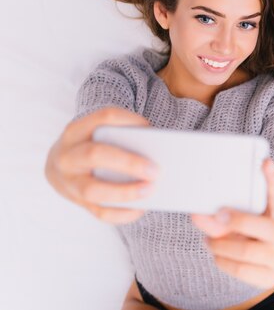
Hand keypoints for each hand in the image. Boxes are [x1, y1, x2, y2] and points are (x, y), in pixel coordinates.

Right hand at [45, 107, 156, 223]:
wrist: (58, 164)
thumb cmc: (94, 145)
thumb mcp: (100, 132)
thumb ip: (125, 135)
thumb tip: (158, 151)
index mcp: (77, 130)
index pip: (104, 117)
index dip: (130, 121)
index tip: (151, 129)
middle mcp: (67, 155)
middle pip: (95, 155)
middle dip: (128, 163)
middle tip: (155, 170)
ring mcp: (68, 182)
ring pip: (93, 190)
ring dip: (125, 192)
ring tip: (151, 190)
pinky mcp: (77, 203)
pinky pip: (100, 213)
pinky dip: (123, 213)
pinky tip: (143, 208)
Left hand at [191, 159, 273, 288]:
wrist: (265, 267)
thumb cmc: (251, 235)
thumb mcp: (240, 222)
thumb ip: (222, 217)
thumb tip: (198, 214)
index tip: (266, 162)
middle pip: (265, 228)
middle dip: (239, 221)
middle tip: (218, 214)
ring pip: (247, 251)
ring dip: (222, 245)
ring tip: (209, 241)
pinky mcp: (270, 277)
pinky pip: (241, 270)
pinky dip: (223, 261)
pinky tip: (217, 255)